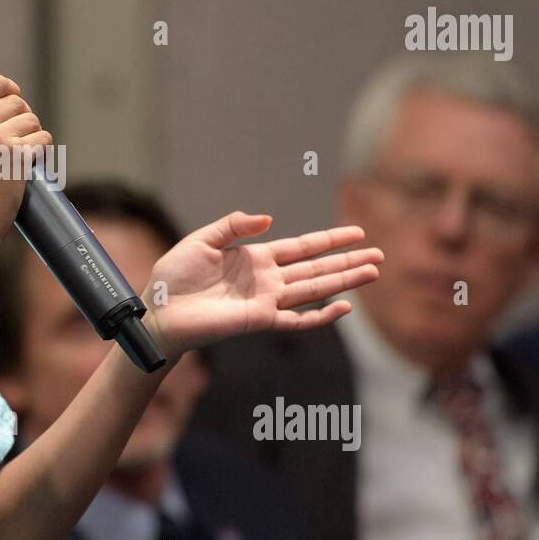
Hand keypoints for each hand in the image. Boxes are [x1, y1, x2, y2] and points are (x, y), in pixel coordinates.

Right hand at [0, 74, 51, 254]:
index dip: (10, 91)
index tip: (14, 101)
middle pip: (16, 101)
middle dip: (22, 118)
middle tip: (17, 139)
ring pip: (32, 120)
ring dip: (32, 135)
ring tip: (20, 155)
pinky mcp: (16, 156)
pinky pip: (43, 140)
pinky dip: (42, 151)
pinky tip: (29, 163)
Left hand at [140, 211, 382, 359]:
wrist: (159, 311)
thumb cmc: (174, 277)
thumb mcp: (201, 241)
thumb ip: (233, 226)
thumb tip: (268, 218)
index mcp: (255, 258)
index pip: (302, 247)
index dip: (329, 240)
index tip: (357, 233)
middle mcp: (267, 279)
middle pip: (317, 267)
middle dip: (348, 261)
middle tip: (379, 255)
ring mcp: (266, 301)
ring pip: (314, 289)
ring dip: (344, 281)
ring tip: (373, 272)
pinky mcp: (259, 320)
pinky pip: (297, 320)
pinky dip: (321, 316)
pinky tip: (343, 307)